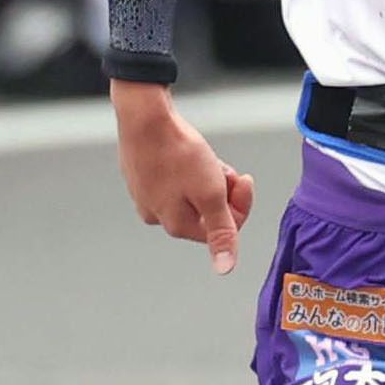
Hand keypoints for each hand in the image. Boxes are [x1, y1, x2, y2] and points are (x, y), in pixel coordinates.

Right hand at [112, 84, 255, 273]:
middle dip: (222, 190)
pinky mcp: (141, 176)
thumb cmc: (177, 152)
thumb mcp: (210, 193)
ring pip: (192, 193)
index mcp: (176, 224)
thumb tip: (225, 269)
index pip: (223, 229)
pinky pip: (175, 180)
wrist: (144, 116)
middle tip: (222, 166)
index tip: (243, 178)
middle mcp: (157, 215)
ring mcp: (146, 196)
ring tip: (205, 156)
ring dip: (207, 177)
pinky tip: (186, 151)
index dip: (240, 203)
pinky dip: (188, 168)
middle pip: (207, 211)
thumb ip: (221, 232)